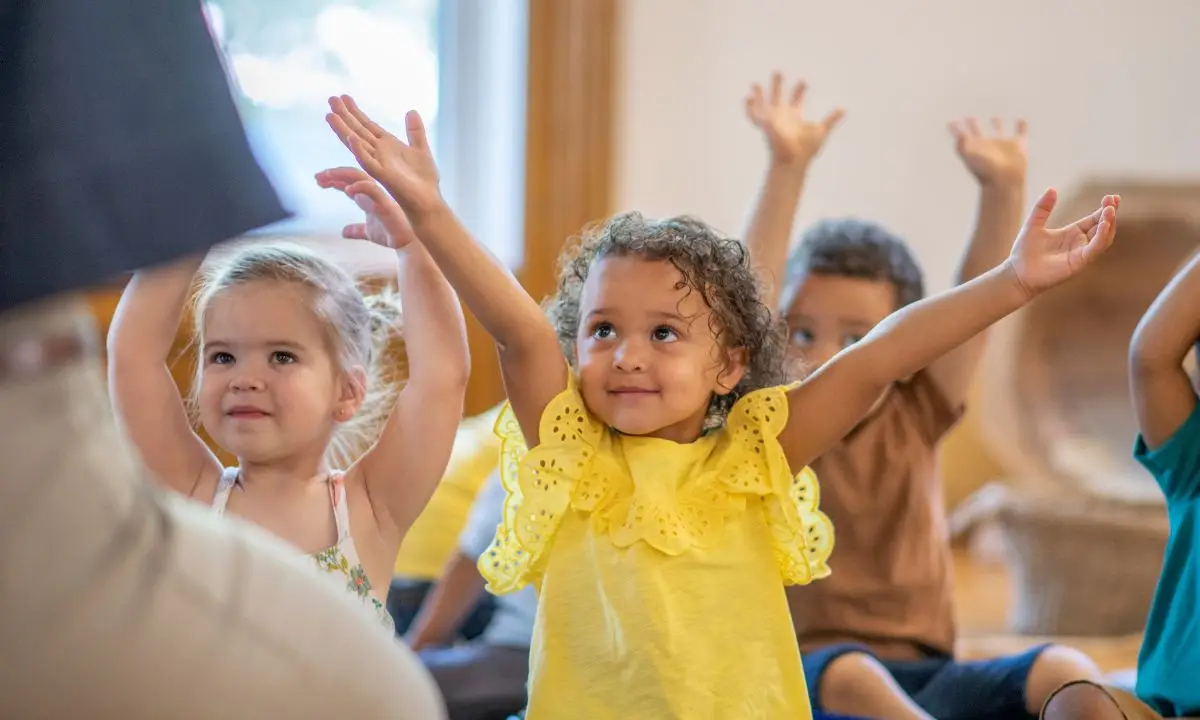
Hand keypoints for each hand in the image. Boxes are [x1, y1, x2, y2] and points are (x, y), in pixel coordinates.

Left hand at [315, 166, 415, 248]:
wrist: (408, 245)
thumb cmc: (391, 235)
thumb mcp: (368, 232)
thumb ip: (356, 229)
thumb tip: (344, 232)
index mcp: (369, 196)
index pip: (349, 182)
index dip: (333, 179)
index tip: (318, 180)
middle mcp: (374, 192)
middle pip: (352, 174)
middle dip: (334, 173)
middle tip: (318, 177)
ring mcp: (380, 196)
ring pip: (360, 177)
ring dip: (341, 175)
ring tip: (326, 178)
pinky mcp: (385, 203)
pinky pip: (372, 189)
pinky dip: (359, 187)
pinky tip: (347, 190)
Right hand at [325, 95, 442, 218]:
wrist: (428, 201)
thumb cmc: (424, 180)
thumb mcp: (421, 149)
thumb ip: (415, 131)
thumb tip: (411, 111)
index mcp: (387, 145)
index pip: (367, 125)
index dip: (355, 112)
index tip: (343, 97)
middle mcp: (379, 153)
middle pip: (358, 130)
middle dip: (345, 115)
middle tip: (331, 99)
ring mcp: (379, 164)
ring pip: (357, 144)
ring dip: (344, 130)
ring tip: (330, 115)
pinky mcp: (383, 176)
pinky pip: (368, 163)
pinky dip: (359, 151)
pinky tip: (352, 138)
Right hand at [745, 72, 844, 166]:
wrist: (794, 159)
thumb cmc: (806, 149)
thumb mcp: (821, 131)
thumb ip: (831, 119)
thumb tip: (844, 108)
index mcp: (794, 118)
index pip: (796, 101)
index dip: (799, 90)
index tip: (804, 81)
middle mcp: (782, 117)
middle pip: (778, 98)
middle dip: (778, 85)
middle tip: (778, 71)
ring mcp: (772, 121)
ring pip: (763, 105)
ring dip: (759, 94)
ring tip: (754, 83)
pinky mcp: (765, 125)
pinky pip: (753, 116)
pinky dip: (749, 108)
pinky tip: (747, 97)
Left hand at [949, 117, 1027, 185]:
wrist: (1005, 181)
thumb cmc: (985, 170)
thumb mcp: (969, 156)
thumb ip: (961, 144)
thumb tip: (959, 134)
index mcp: (974, 148)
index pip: (963, 136)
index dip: (956, 130)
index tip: (950, 123)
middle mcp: (987, 146)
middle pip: (979, 133)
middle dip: (974, 126)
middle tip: (969, 118)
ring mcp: (1002, 146)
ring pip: (999, 131)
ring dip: (998, 125)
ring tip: (995, 118)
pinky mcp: (1018, 146)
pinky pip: (1020, 132)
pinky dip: (1021, 126)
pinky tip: (1021, 120)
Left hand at [1007, 189, 1119, 296]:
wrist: (1017, 273)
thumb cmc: (1024, 251)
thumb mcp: (1034, 224)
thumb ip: (1042, 208)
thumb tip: (1052, 189)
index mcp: (1072, 233)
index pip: (1095, 219)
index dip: (1105, 208)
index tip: (1111, 197)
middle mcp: (1080, 243)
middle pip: (1103, 227)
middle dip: (1111, 213)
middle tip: (1113, 200)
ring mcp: (1081, 254)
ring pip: (1104, 238)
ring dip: (1109, 224)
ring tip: (1110, 210)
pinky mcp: (1078, 263)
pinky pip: (1094, 249)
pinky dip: (1101, 237)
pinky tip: (1103, 225)